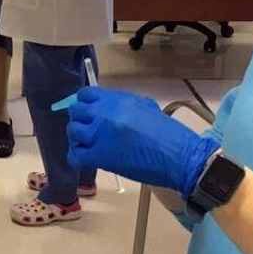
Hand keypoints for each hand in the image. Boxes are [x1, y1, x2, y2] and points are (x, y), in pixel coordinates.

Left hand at [67, 87, 220, 196]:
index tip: (88, 113)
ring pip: (73, 131)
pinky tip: (87, 159)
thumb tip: (108, 109)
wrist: (179, 156)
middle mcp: (106, 113)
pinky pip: (76, 155)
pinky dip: (77, 157)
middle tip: (89, 131)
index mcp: (118, 99)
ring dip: (78, 138)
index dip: (84, 104)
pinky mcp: (100, 156)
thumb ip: (123, 106)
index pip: (86, 95)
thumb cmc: (169, 135)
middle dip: (80, 120)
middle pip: (76, 111)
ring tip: (89, 145)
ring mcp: (100, 134)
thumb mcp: (146, 108)